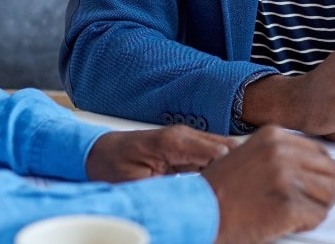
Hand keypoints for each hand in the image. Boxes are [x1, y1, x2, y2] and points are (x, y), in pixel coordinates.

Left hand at [84, 125, 234, 182]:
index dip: (232, 172)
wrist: (97, 152)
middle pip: (228, 148)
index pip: (220, 153)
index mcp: (175, 142)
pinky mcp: (186, 145)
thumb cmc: (112, 165)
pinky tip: (216, 184)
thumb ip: (168, 187)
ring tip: (229, 190)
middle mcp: (185, 135)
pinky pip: (212, 154)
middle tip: (238, 193)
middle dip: (236, 169)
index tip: (235, 192)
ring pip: (224, 150)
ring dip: (229, 168)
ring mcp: (187, 138)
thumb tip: (194, 198)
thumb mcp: (137, 183)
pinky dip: (219, 167)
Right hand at [202, 125, 334, 243]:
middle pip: (330, 172)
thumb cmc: (218, 190)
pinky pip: (317, 216)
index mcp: (273, 136)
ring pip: (329, 195)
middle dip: (325, 192)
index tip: (327, 183)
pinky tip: (286, 222)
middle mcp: (281, 152)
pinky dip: (307, 224)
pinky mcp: (288, 205)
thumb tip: (334, 177)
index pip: (321, 151)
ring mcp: (285, 177)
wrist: (196, 211)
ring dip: (315, 208)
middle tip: (307, 204)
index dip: (326, 172)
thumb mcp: (250, 158)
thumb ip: (288, 160)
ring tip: (290, 213)